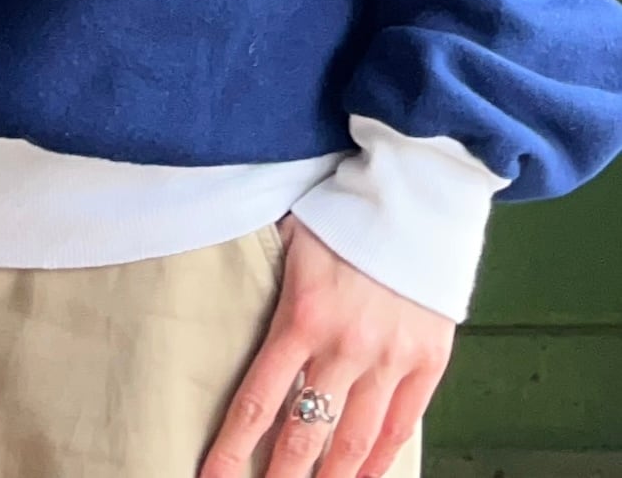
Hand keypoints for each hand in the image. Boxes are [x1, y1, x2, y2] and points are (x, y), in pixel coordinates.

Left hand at [199, 213, 455, 477]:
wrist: (414, 197)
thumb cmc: (341, 213)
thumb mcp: (287, 238)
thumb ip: (261, 276)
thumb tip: (221, 289)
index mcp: (300, 317)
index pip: (258, 401)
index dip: (233, 450)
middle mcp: (345, 347)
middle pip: (305, 435)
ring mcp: (389, 358)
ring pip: (355, 442)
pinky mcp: (427, 361)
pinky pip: (402, 425)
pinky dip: (381, 460)